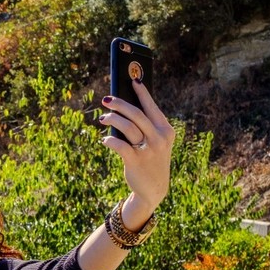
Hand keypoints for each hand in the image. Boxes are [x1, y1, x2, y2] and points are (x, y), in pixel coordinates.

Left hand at [99, 79, 174, 227]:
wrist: (153, 189)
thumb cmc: (150, 160)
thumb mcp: (154, 142)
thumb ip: (144, 127)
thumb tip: (123, 108)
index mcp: (166, 130)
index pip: (152, 107)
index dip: (142, 93)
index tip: (132, 80)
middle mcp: (159, 138)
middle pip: (136, 114)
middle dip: (120, 104)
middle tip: (106, 99)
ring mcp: (148, 150)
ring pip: (127, 127)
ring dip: (112, 119)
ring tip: (102, 118)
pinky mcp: (136, 161)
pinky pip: (119, 145)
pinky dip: (109, 140)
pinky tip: (105, 140)